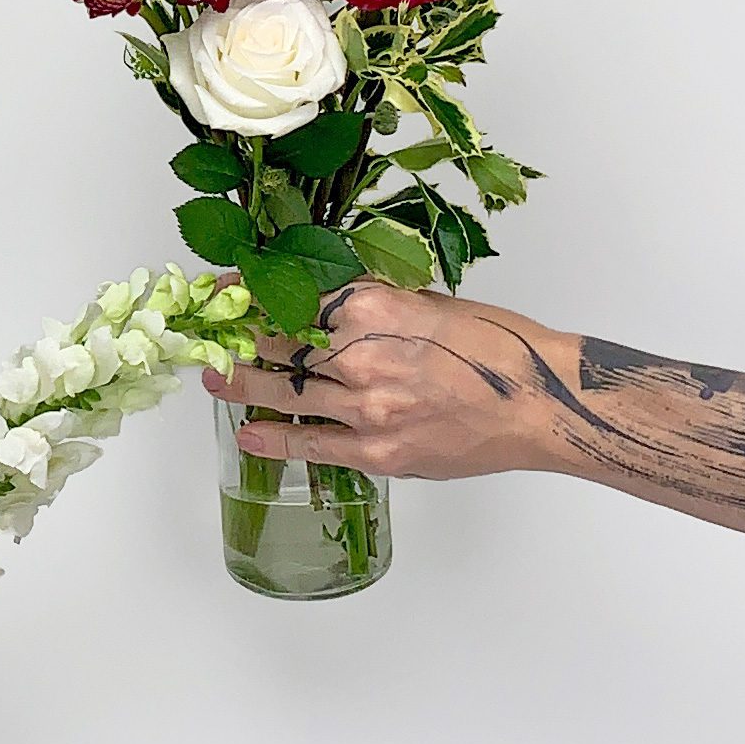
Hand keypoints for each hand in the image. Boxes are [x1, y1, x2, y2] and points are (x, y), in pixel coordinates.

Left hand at [202, 281, 565, 480]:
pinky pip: (312, 444)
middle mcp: (362, 355)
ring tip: (212, 379)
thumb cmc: (494, 347)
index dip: (244, 295)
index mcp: (374, 307)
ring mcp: (367, 407)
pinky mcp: (379, 451)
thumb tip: (322, 300)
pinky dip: (274, 440)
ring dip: (241, 385)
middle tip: (202, 337)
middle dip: (233, 339)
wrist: (542, 402)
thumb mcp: (427, 303)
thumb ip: (371, 304)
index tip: (216, 293)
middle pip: (276, 343)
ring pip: (283, 392)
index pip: (289, 296)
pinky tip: (249, 435)